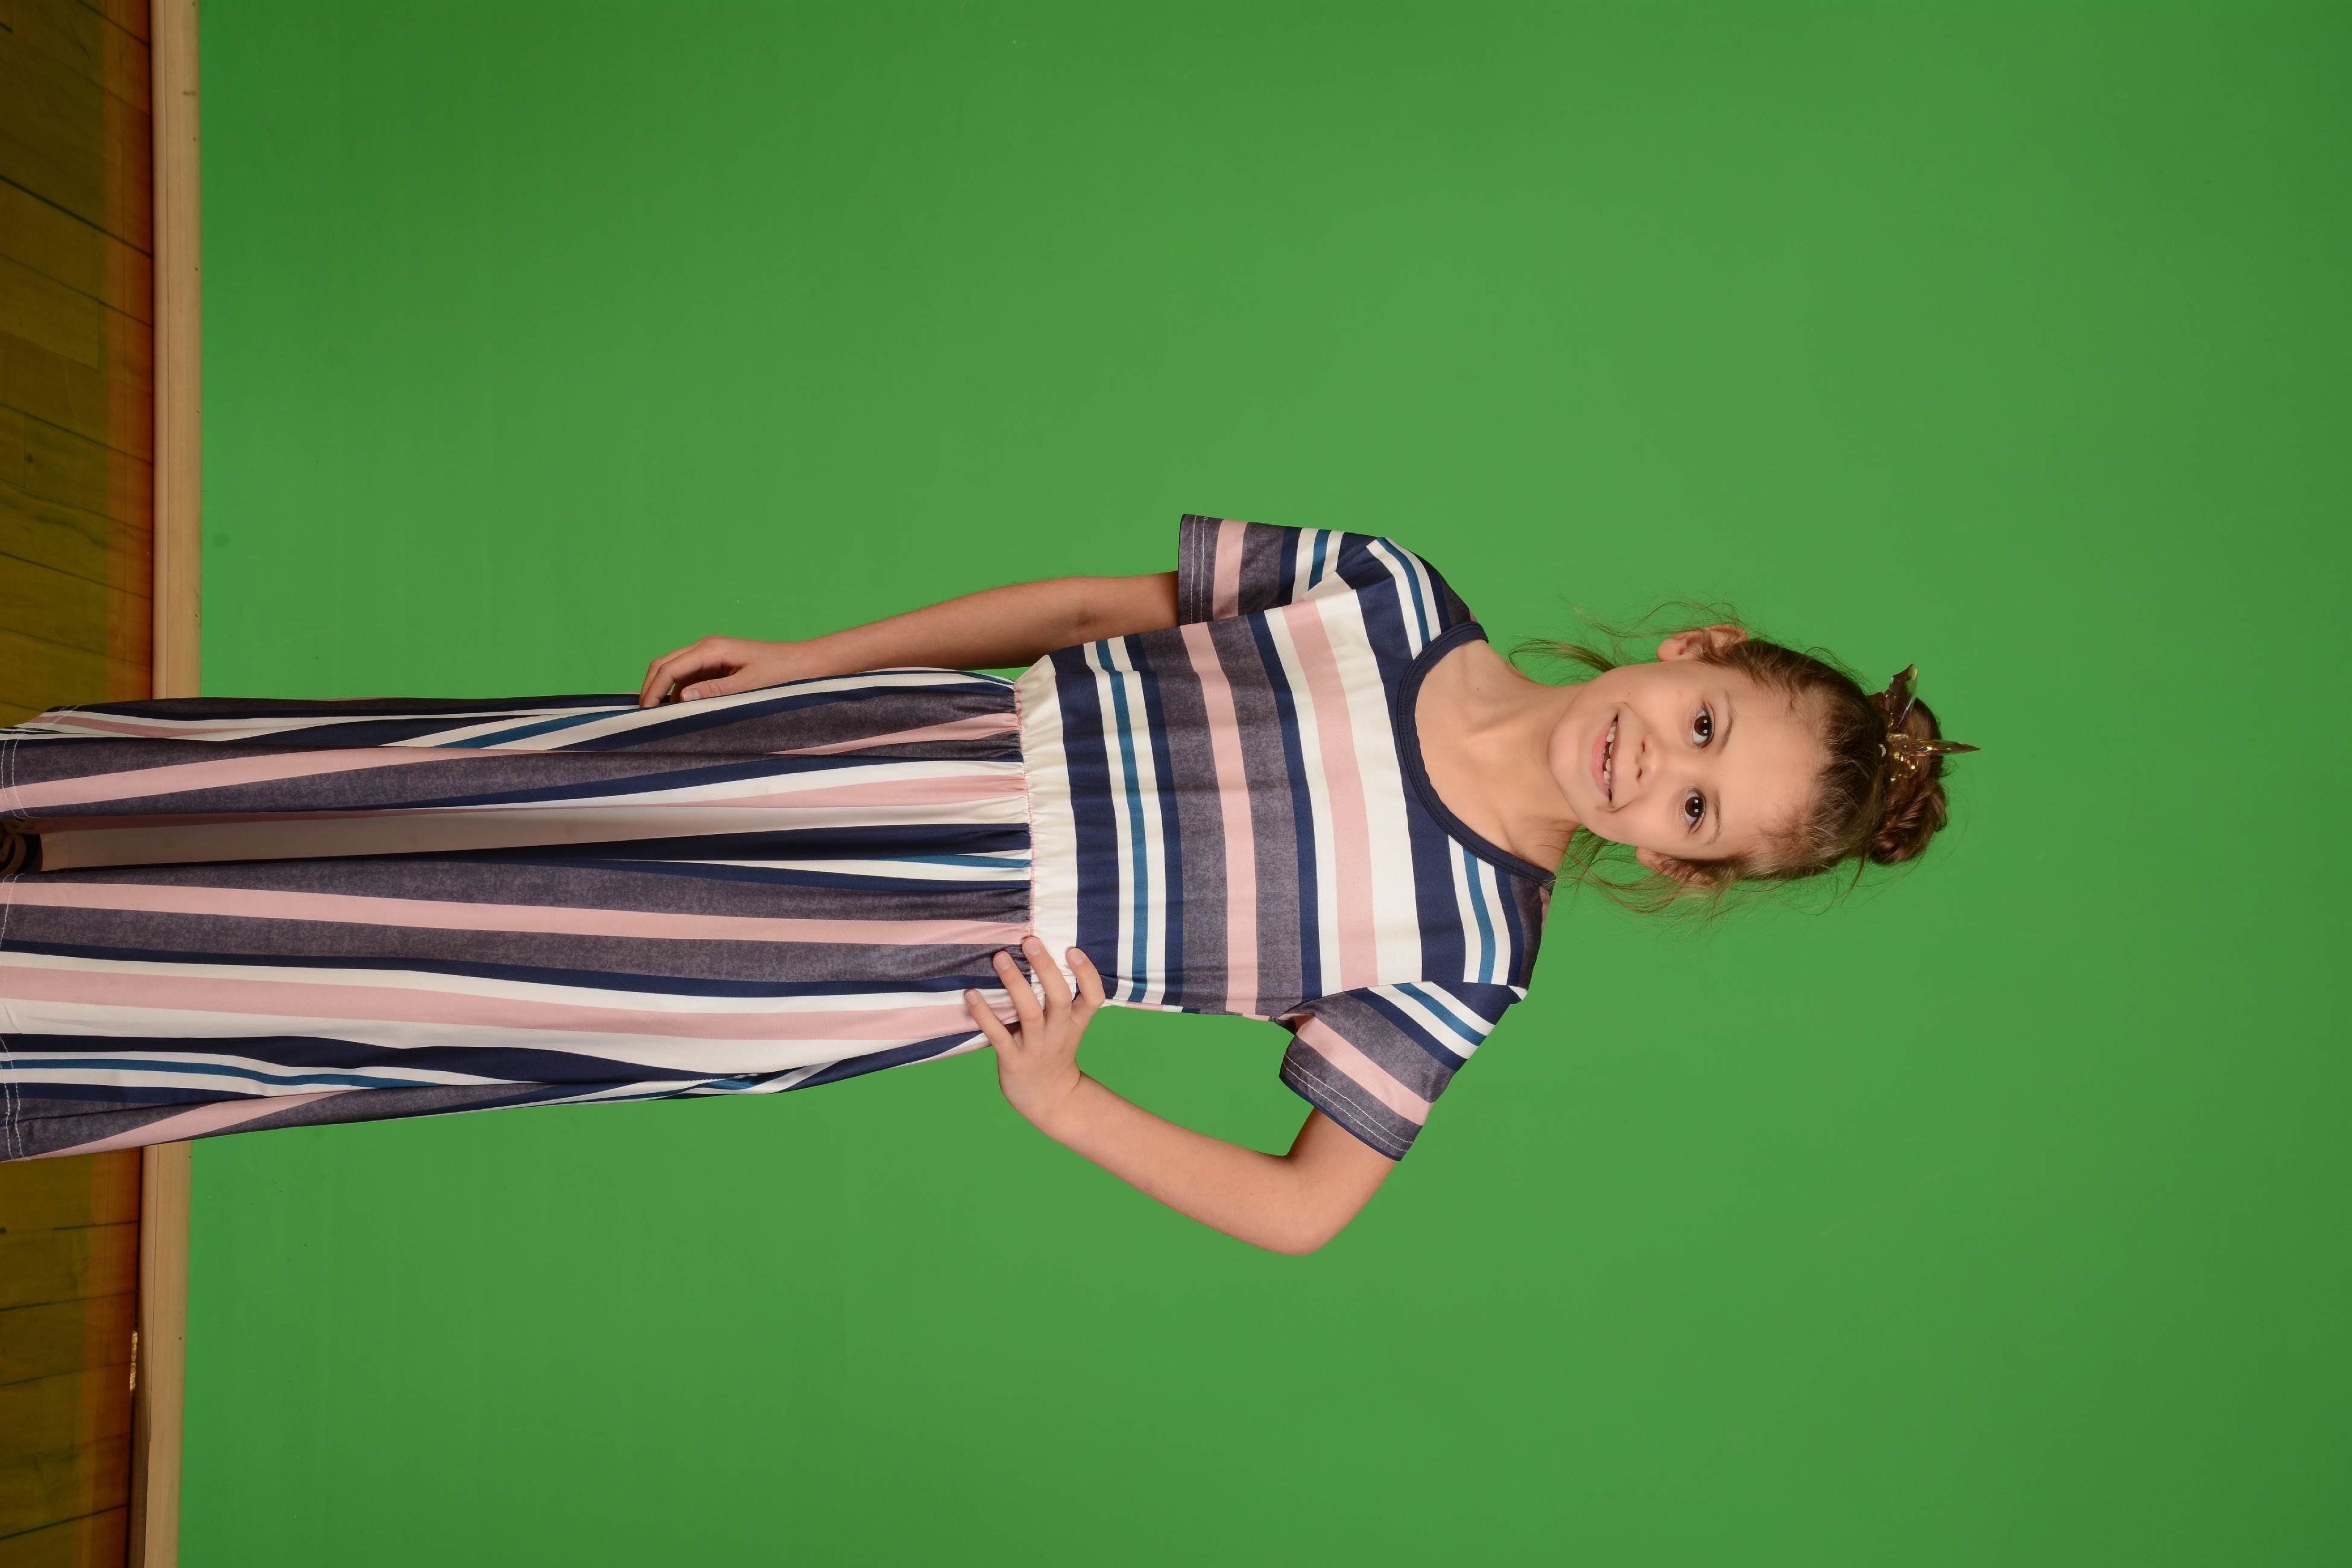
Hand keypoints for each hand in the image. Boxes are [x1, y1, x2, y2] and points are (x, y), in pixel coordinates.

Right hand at [637, 636, 821, 706]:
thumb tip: (681, 696)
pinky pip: (688, 676)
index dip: (652, 690)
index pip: (669, 667)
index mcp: (711, 648)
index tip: (645, 712)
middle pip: (664, 664)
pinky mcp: (715, 664)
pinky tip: (678, 710)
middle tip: (644, 716)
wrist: (804, 663)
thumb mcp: (750, 685)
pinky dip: (677, 691)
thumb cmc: (782, 673)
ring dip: (662, 690)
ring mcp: (709, 655)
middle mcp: (706, 647)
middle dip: (650, 688)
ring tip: (657, 717)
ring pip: (673, 670)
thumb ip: (716, 691)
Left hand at [964, 939, 1104, 1132]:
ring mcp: (1036, 1047)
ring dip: (1014, 983)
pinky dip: (984, 1014)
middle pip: (1059, 998)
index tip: (1072, 949)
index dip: (1087, 973)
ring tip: (1000, 957)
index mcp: (1076, 1022)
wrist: (1049, 1098)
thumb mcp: (1068, 1026)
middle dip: (1045, 968)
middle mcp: (1059, 1032)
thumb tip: (1040, 952)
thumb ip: (1060, 997)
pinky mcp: (1013, 1060)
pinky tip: (971, 994)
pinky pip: (998, 1035)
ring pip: (1029, 1012)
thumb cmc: (1054, 1051)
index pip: (1093, 997)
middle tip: (1030, 941)